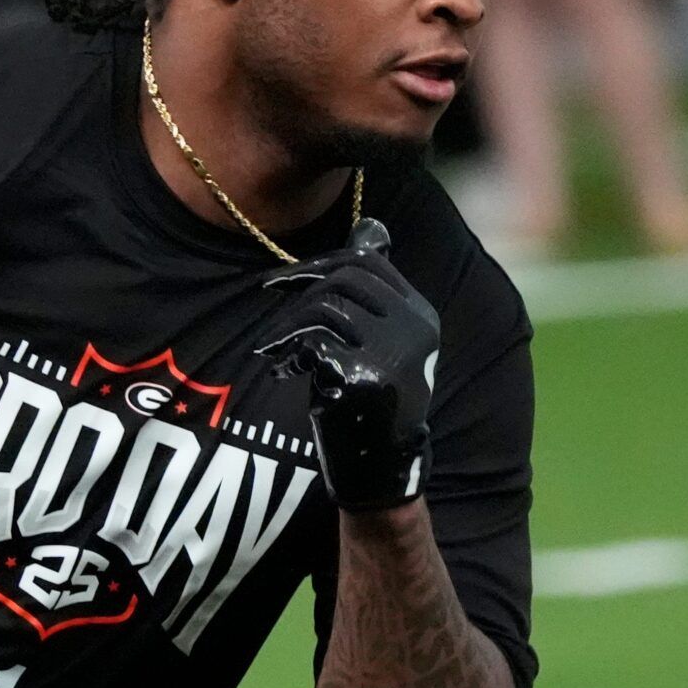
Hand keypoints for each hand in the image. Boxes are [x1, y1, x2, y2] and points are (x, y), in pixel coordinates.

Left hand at [255, 219, 439, 510]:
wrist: (378, 461)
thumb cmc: (371, 396)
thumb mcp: (380, 338)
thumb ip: (373, 292)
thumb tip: (369, 226)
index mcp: (420, 315)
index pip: (368, 264)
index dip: (319, 264)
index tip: (284, 279)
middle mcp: (414, 328)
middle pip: (343, 279)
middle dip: (297, 287)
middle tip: (267, 302)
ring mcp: (392, 352)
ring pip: (323, 308)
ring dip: (287, 325)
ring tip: (275, 349)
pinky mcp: (364, 376)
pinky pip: (312, 342)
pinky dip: (289, 352)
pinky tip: (284, 371)